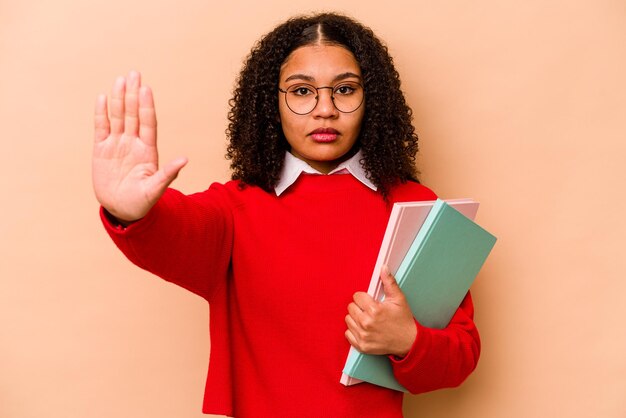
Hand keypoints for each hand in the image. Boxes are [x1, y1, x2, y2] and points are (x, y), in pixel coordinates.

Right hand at [93, 71, 186, 221]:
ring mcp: (117, 145)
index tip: (146, 88)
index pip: (148, 123)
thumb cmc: (142, 202)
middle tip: (134, 73)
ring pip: (118, 117)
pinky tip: (102, 98)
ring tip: (120, 80)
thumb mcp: (156, 189)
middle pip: (133, 114)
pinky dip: (101, 114)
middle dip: (133, 94)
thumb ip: (168, 174)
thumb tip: (185, 160)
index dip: (147, 106)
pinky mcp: (102, 150)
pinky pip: (101, 128)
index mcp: (148, 151)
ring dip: (118, 99)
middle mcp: (133, 143)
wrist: (122, 210)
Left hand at [345, 265, 416, 357]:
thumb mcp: (399, 299)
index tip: (370, 301)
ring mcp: (363, 336)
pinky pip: (348, 334)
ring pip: (348, 320)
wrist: (409, 342)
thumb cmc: (404, 320)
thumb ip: (389, 282)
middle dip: (359, 307)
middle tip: (370, 311)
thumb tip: (383, 268)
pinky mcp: (362, 346)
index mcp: (375, 310)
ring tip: (368, 320)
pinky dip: (354, 331)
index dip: (364, 298)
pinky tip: (364, 329)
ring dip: (356, 318)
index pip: (357, 297)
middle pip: (351, 308)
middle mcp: (367, 323)